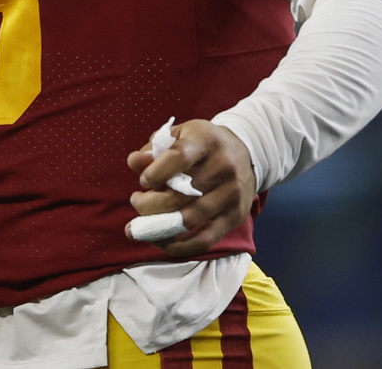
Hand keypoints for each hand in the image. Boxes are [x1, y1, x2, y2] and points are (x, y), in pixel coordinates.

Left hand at [124, 119, 255, 256]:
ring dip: (158, 227)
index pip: (178, 158)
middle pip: (180, 195)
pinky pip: (204, 240)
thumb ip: (153, 148)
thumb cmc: (202, 144)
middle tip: (136, 202)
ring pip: (189, 220)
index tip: (143, 181)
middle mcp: (222, 167)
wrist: (247, 153)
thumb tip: (134, 164)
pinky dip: (178, 246)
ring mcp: (231, 194)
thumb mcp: (179, 134)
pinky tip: (159, 241)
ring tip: (143, 223)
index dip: (155, 172)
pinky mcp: (235, 216)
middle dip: (149, 205)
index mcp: (205, 141)